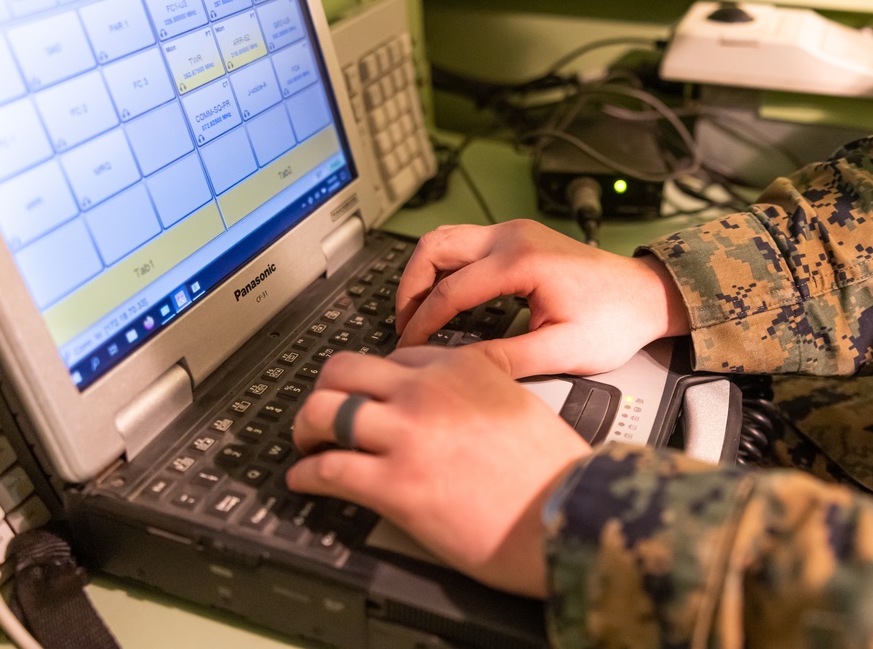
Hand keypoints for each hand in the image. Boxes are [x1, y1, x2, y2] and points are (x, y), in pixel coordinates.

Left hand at [286, 346, 591, 597]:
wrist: (568, 515)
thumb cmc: (554, 471)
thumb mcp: (518, 401)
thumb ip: (477, 390)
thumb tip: (451, 403)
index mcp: (459, 366)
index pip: (389, 356)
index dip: (368, 379)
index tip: (361, 395)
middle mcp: (425, 391)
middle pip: (342, 370)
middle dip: (324, 391)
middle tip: (321, 414)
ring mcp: (406, 434)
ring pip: (323, 411)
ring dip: (305, 429)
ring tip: (305, 445)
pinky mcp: (394, 484)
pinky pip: (326, 469)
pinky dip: (305, 475)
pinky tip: (304, 481)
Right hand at [395, 219, 688, 376]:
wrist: (647, 296)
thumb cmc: (616, 320)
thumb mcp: (562, 351)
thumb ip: (505, 359)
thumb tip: (458, 368)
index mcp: (522, 262)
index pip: (450, 290)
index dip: (422, 323)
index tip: (409, 349)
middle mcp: (513, 237)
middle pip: (434, 247)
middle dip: (410, 288)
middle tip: (403, 326)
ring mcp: (513, 233)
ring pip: (444, 240)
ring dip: (422, 274)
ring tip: (416, 314)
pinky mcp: (516, 238)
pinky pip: (463, 245)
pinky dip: (443, 269)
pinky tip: (442, 300)